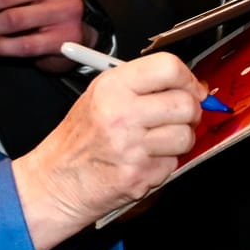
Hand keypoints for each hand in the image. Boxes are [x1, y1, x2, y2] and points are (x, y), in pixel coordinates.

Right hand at [10, 52, 202, 249]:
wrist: (57, 181)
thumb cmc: (80, 139)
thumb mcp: (100, 96)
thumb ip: (143, 85)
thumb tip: (192, 86)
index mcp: (112, 87)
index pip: (169, 68)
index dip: (188, 79)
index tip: (192, 89)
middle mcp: (122, 114)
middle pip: (186, 104)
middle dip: (190, 112)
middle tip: (179, 117)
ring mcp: (132, 147)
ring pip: (186, 136)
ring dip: (180, 140)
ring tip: (158, 141)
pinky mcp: (140, 175)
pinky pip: (174, 164)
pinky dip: (165, 163)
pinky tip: (144, 160)